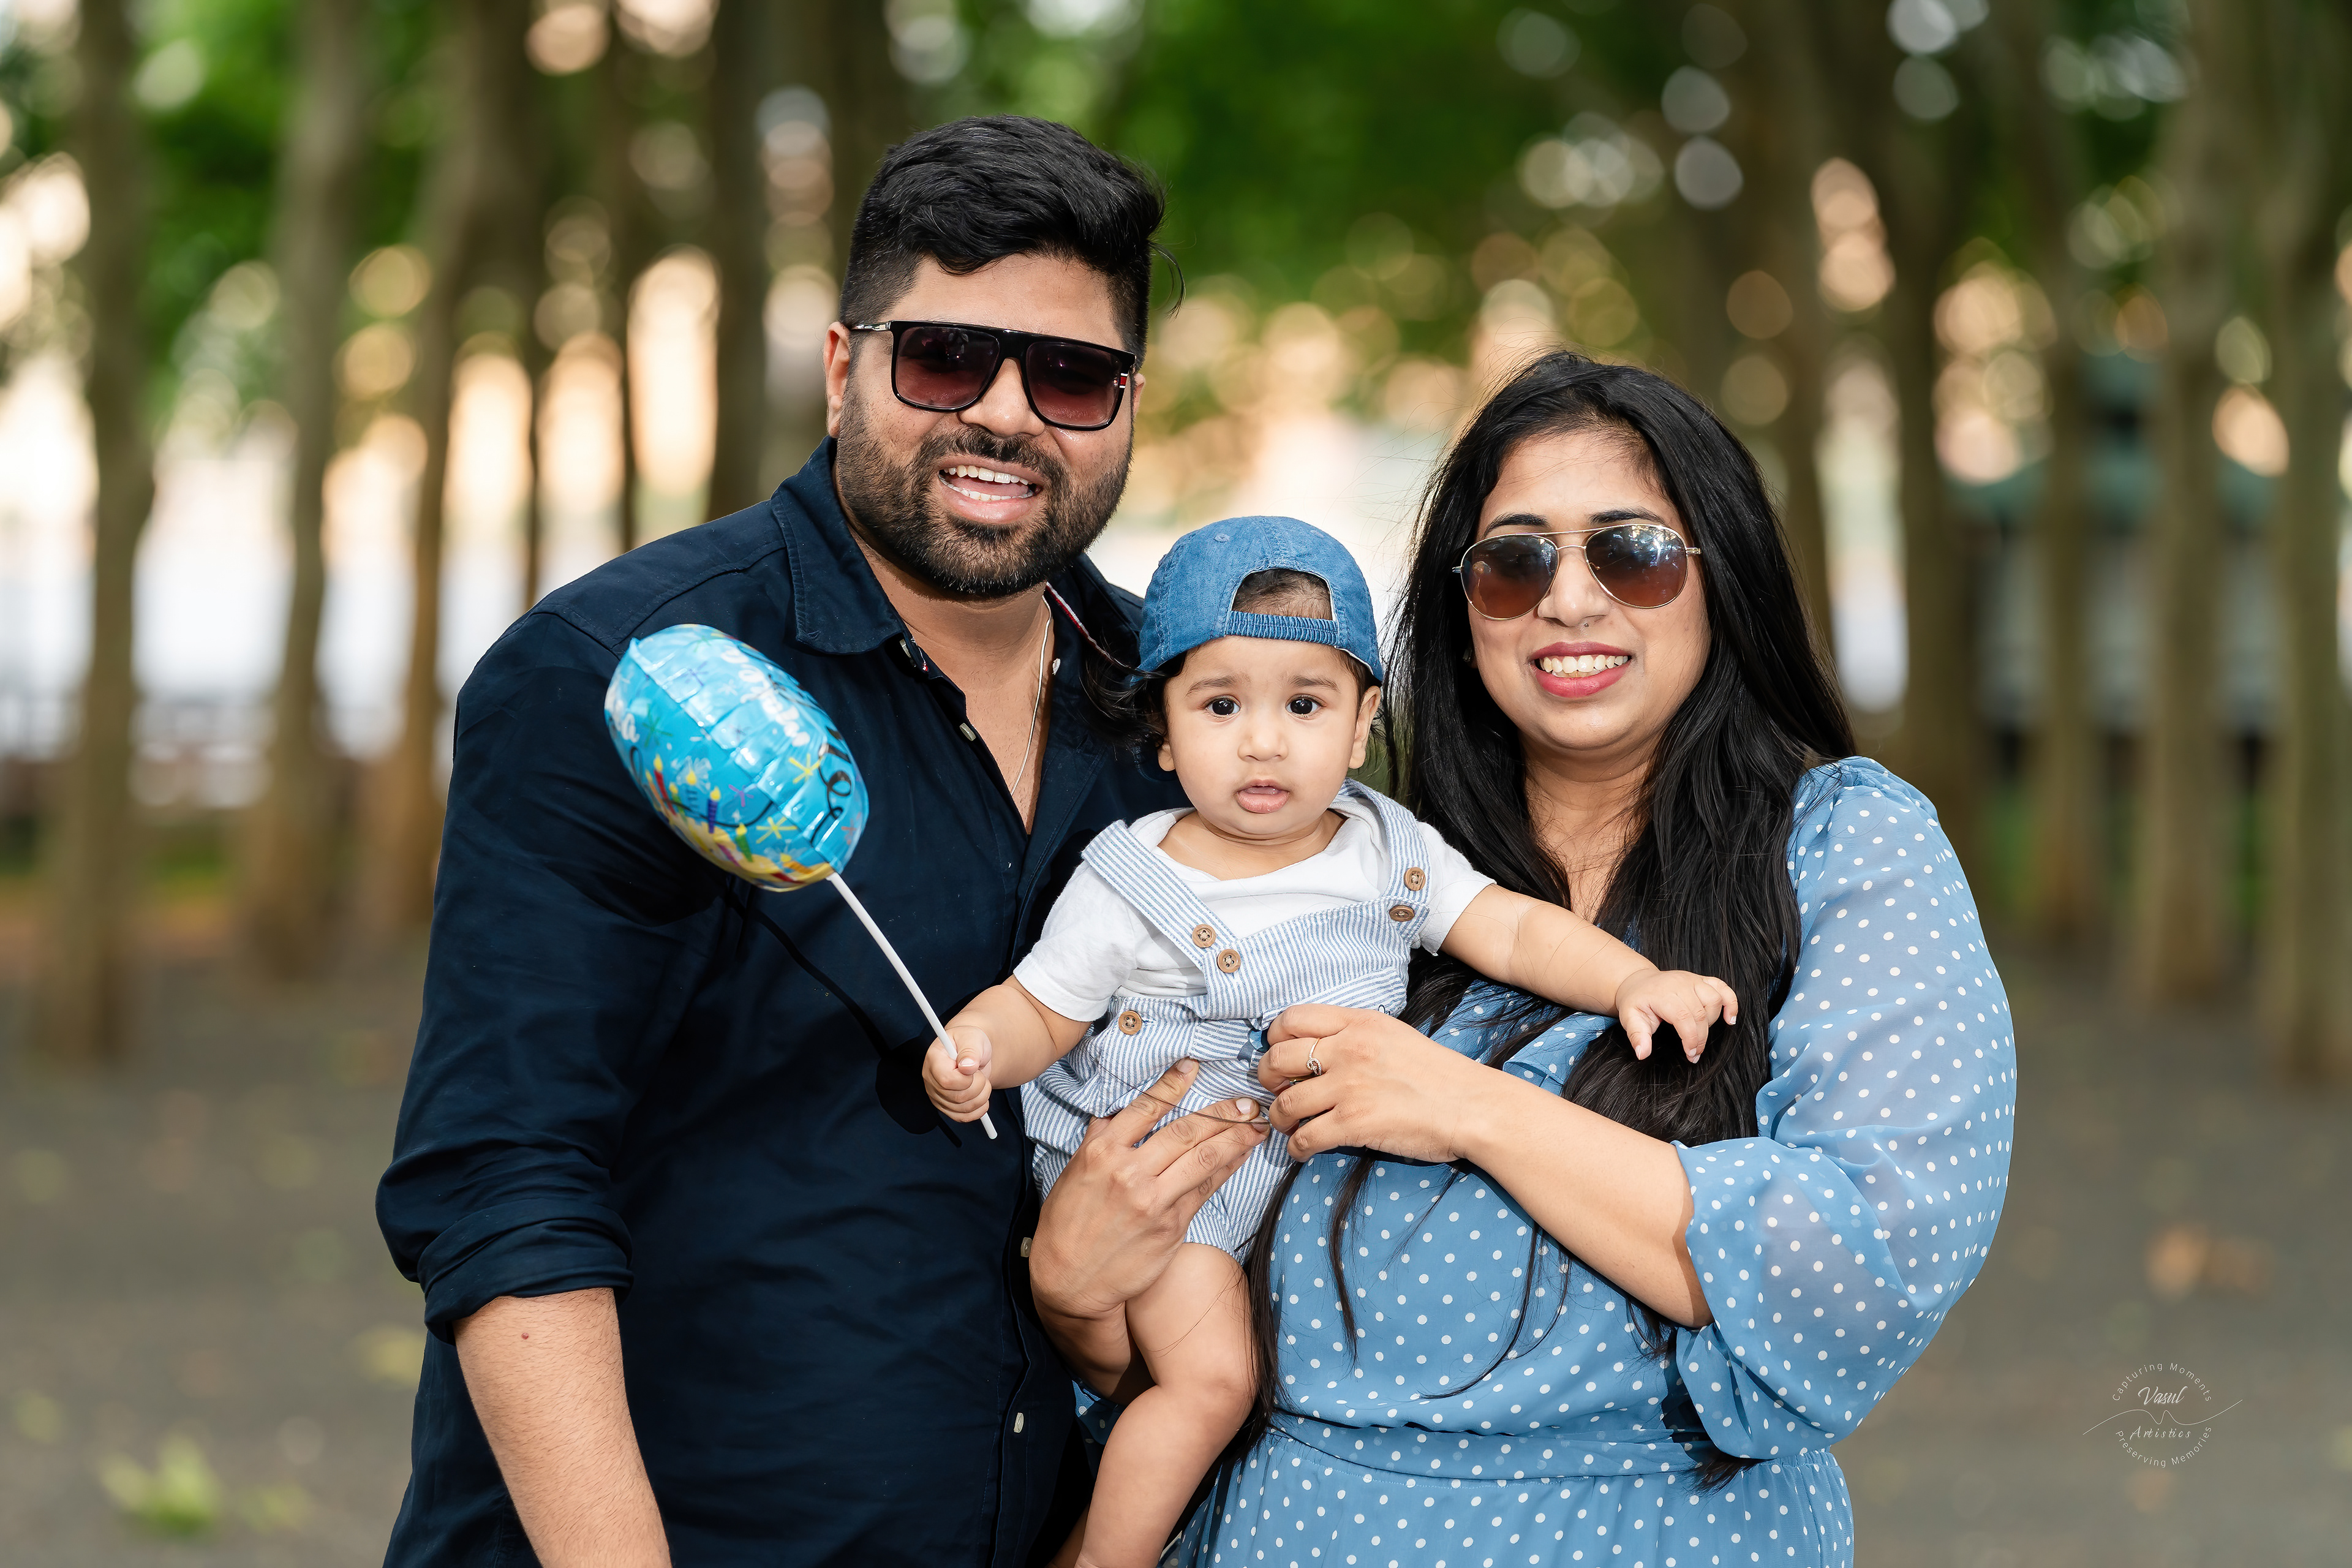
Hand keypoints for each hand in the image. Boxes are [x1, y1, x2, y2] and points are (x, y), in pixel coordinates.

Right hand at [923, 1023, 994, 1121]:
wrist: (973, 1053)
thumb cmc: (970, 1043)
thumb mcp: (973, 1039)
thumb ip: (970, 1051)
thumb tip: (967, 1066)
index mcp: (934, 1059)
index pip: (947, 1080)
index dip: (966, 1079)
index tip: (974, 1068)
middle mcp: (931, 1079)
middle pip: (957, 1097)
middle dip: (979, 1086)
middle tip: (979, 1072)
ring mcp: (937, 1095)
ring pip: (962, 1109)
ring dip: (982, 1096)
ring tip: (982, 1081)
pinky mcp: (946, 1107)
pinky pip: (963, 1117)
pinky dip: (979, 1109)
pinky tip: (982, 1097)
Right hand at [1029, 1061, 1266, 1386]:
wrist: (1070, 1281)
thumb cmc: (1067, 1225)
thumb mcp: (1074, 1174)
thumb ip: (1099, 1141)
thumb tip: (1114, 1114)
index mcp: (1102, 1153)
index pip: (1146, 1108)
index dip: (1173, 1084)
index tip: (1193, 1066)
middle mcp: (1130, 1173)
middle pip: (1186, 1132)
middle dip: (1224, 1113)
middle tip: (1249, 1101)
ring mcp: (1154, 1201)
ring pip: (1204, 1159)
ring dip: (1237, 1139)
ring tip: (1259, 1125)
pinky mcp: (1171, 1226)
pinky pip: (1207, 1190)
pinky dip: (1228, 1170)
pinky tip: (1242, 1157)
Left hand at [1257, 1004, 1508, 1163]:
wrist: (1473, 1106)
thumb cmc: (1440, 1075)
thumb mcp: (1394, 1036)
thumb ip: (1356, 1037)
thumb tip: (1319, 1051)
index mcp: (1358, 1024)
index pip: (1292, 1019)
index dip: (1274, 1038)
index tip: (1278, 1054)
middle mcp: (1348, 1049)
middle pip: (1278, 1058)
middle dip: (1267, 1078)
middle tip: (1276, 1091)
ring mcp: (1349, 1086)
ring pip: (1286, 1102)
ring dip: (1280, 1117)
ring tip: (1288, 1124)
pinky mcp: (1354, 1123)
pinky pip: (1304, 1136)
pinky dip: (1296, 1147)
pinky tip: (1302, 1150)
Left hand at [1612, 970, 1738, 1062]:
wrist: (1638, 982)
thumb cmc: (1636, 1001)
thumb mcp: (1630, 1018)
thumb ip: (1637, 1036)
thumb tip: (1643, 1053)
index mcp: (1663, 994)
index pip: (1684, 1018)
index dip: (1691, 1039)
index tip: (1690, 1055)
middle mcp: (1680, 983)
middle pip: (1700, 1013)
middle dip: (1700, 1038)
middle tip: (1694, 1054)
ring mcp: (1692, 979)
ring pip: (1714, 1001)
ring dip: (1712, 1021)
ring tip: (1700, 1033)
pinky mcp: (1701, 979)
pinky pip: (1722, 987)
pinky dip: (1730, 1002)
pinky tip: (1730, 1018)